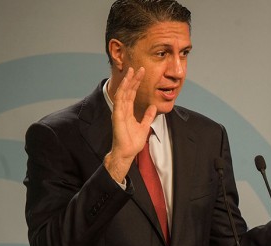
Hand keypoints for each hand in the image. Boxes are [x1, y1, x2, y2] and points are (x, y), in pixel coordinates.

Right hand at [104, 67, 156, 181]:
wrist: (127, 152)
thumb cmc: (133, 141)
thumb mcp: (144, 126)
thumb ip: (147, 116)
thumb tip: (153, 107)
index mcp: (128, 111)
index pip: (132, 93)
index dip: (136, 83)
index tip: (142, 73)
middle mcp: (122, 109)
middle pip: (127, 90)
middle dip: (133, 79)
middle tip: (139, 68)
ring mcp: (119, 111)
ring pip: (122, 92)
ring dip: (127, 81)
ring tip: (132, 71)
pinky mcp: (117, 115)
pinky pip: (119, 101)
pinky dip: (122, 91)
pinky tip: (126, 83)